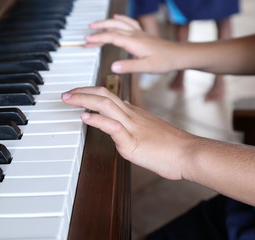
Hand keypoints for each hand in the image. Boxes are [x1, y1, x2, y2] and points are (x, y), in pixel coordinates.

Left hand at [61, 86, 195, 179]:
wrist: (188, 152)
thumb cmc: (172, 145)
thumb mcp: (151, 129)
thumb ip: (135, 122)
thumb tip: (122, 117)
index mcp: (134, 113)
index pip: (109, 95)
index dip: (90, 92)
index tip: (78, 93)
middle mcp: (132, 115)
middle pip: (103, 94)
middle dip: (82, 92)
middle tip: (66, 93)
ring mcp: (132, 127)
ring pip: (105, 105)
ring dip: (83, 100)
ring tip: (68, 99)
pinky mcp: (133, 141)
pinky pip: (112, 126)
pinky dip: (97, 120)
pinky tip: (85, 117)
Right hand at [84, 15, 180, 73]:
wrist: (178, 55)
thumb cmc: (165, 61)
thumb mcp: (146, 67)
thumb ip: (129, 66)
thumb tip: (114, 67)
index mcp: (134, 42)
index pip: (111, 37)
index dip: (98, 38)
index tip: (87, 41)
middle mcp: (135, 35)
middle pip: (113, 28)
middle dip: (98, 30)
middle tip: (86, 35)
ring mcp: (139, 33)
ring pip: (119, 24)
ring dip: (106, 23)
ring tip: (95, 25)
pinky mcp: (143, 35)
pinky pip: (129, 23)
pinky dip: (120, 19)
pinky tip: (117, 18)